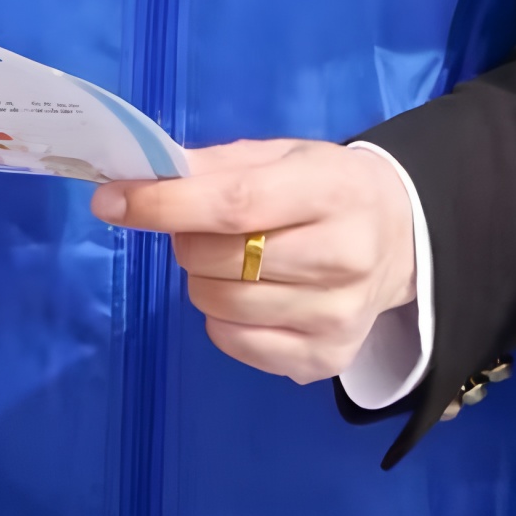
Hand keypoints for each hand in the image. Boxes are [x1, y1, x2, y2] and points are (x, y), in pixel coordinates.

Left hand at [92, 138, 414, 384]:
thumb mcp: (284, 156)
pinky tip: (249, 295)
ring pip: (220, 305)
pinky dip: (221, 318)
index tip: (112, 200)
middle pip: (221, 260)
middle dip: (185, 239)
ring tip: (232, 260)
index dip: (165, 205)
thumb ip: (216, 165)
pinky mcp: (325, 359)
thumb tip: (140, 180)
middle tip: (198, 226)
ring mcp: (337, 318)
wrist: (403, 240)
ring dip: (203, 278)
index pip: (235, 205)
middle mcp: (344, 259)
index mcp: (334, 192)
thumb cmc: (329, 188)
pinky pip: (234, 343)